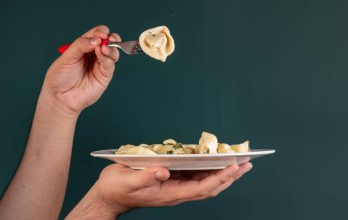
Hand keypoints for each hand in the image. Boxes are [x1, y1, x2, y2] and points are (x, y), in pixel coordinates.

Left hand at [43, 25, 120, 114]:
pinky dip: (107, 58)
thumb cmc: (60, 77)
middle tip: (106, 39)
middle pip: (109, 41)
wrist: (60, 97)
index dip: (100, 32)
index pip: (97, 34)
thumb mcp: (67, 57)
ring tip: (103, 48)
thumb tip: (97, 39)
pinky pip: (110, 64)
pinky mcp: (104, 76)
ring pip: (112, 52)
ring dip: (111, 48)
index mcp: (84, 46)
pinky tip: (101, 54)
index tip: (98, 34)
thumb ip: (81, 45)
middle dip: (110, 38)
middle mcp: (94, 54)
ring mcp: (100, 65)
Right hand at [66, 163, 251, 218]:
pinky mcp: (171, 181)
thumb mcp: (128, 180)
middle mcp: (176, 192)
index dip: (220, 178)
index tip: (234, 167)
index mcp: (169, 193)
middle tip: (246, 163)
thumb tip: (165, 170)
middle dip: (229, 176)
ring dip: (222, 173)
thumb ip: (146, 176)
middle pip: (210, 187)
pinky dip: (208, 170)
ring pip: (205, 183)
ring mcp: (174, 187)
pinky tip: (213, 161)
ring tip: (238, 162)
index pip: (202, 188)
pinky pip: (195, 177)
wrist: (109, 196)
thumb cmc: (117, 188)